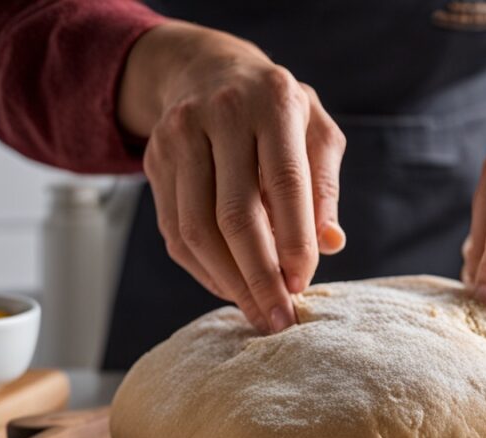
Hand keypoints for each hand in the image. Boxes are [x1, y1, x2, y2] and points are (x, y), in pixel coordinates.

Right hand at [118, 22, 346, 332]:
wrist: (208, 71)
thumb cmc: (277, 113)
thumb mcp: (316, 133)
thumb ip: (324, 187)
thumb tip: (331, 243)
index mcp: (273, 102)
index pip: (284, 181)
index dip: (294, 240)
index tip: (303, 284)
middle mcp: (221, 114)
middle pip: (235, 213)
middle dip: (260, 276)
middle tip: (280, 317)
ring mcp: (179, 137)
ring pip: (198, 230)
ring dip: (230, 282)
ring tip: (259, 313)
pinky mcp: (155, 162)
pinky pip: (176, 232)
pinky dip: (205, 271)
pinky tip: (232, 289)